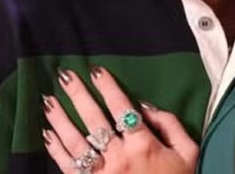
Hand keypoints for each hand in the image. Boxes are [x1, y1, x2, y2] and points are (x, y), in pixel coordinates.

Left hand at [42, 66, 197, 173]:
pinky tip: (46, 134)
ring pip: (75, 141)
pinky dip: (56, 150)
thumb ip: (171, 125)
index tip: (96, 70)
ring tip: (48, 100)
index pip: (122, 108)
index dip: (108, 87)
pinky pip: (68, 166)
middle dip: (78, 95)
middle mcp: (119, 157)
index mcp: (143, 145)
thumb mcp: (188, 153)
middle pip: (94, 120)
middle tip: (65, 75)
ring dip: (60, 119)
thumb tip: (146, 106)